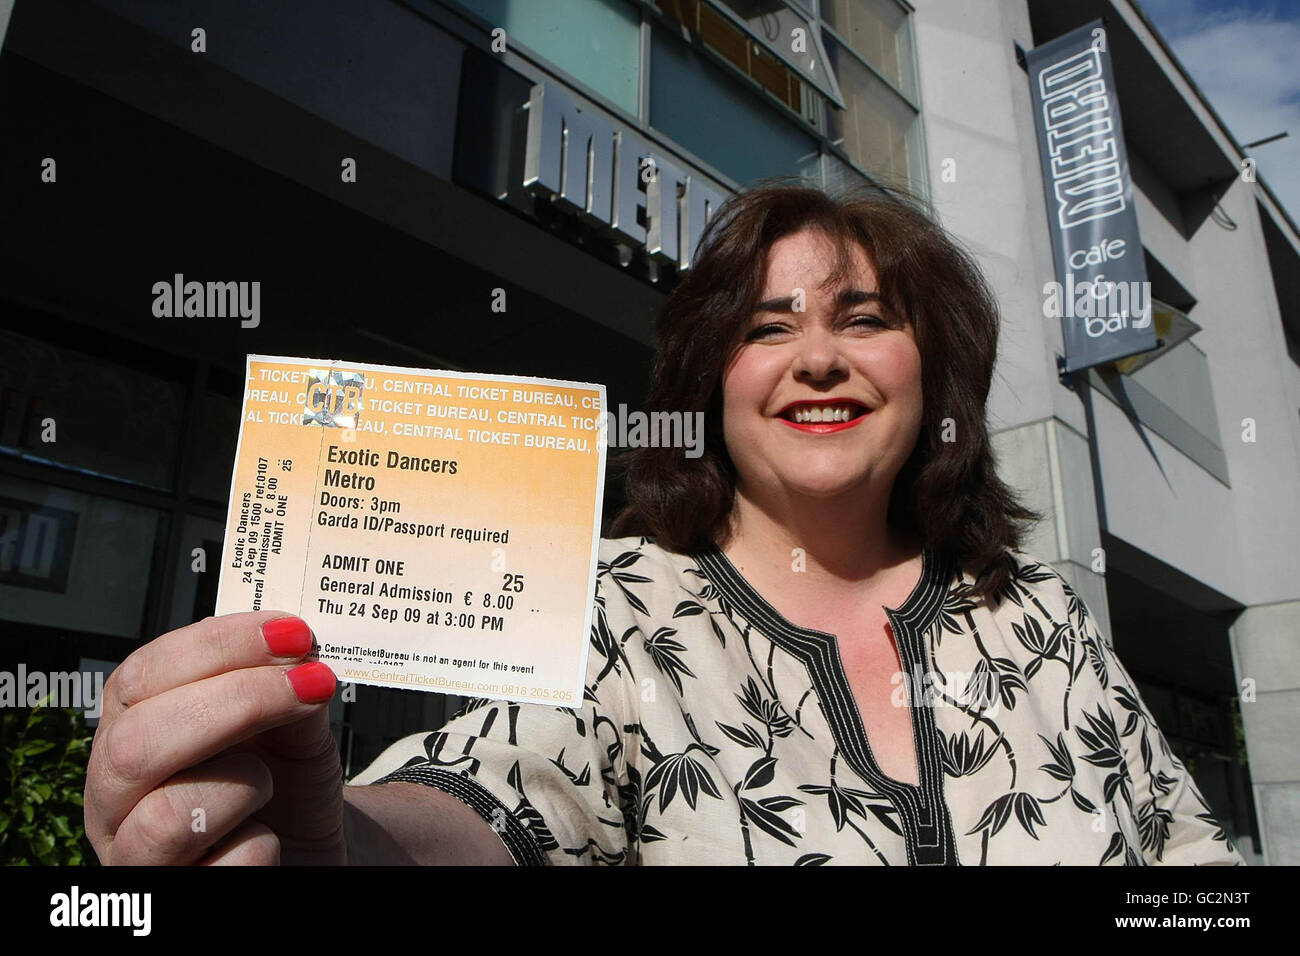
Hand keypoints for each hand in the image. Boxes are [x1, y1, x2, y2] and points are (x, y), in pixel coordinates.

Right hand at [85, 611, 343, 864]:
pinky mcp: (175, 900)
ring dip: (243, 784)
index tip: (291, 633)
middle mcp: (115, 798)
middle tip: (311, 684)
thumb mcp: (290, 725)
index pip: (141, 677)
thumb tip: (298, 656)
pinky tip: (271, 838)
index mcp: (129, 732)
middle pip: (135, 743)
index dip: (217, 647)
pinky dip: (260, 848)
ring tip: (270, 782)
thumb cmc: (286, 782)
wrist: (309, 849)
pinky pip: (217, 874)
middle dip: (237, 702)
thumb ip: (287, 688)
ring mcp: (137, 858)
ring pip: (164, 819)